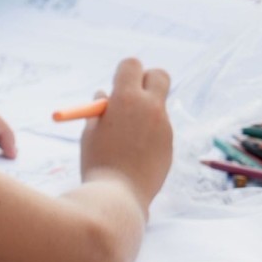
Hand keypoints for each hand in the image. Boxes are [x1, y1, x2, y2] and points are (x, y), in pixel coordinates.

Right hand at [79, 58, 171, 210]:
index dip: (124, 73)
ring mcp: (164, 126)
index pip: (132, 65)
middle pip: (159, 76)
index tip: (116, 86)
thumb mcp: (91, 130)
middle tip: (133, 96)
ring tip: (126, 139)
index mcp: (126, 97)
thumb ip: (101, 109)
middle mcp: (149, 106)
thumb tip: (105, 95)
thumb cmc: (97, 161)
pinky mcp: (170, 144)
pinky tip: (135, 155)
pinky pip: (160, 130)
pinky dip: (150, 135)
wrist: (118, 196)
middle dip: (147, 80)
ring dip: (145, 112)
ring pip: (158, 107)